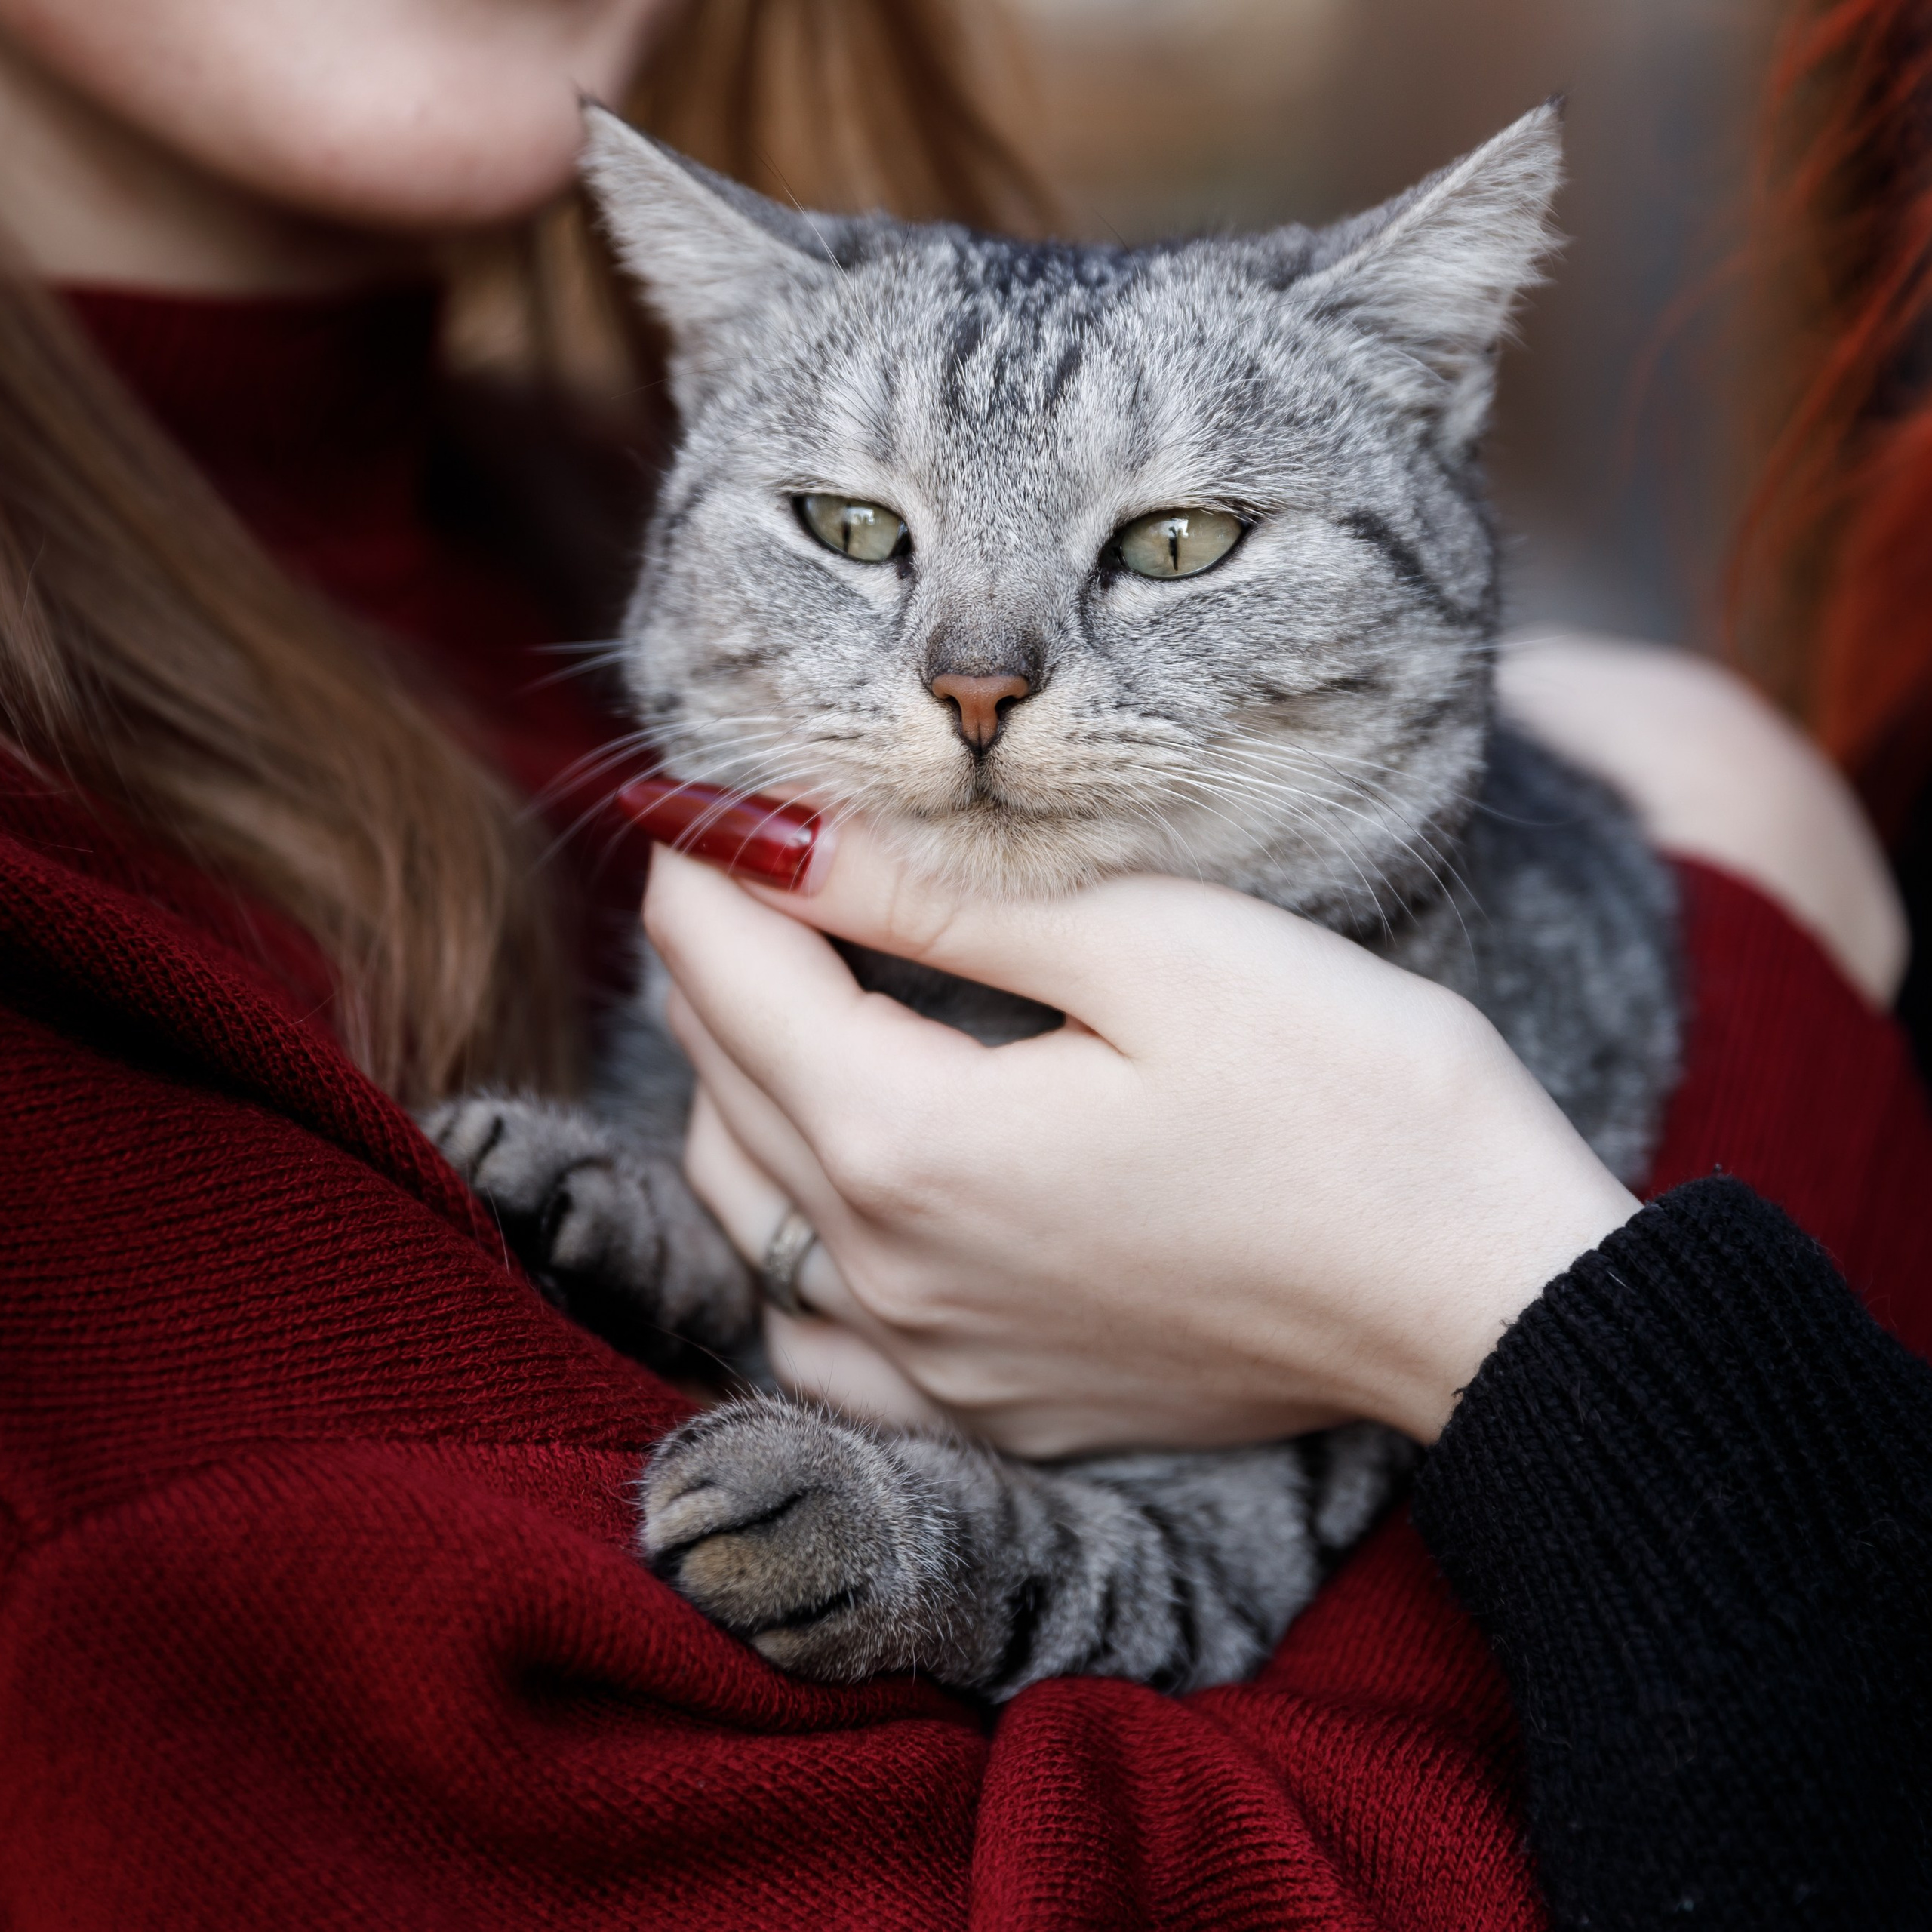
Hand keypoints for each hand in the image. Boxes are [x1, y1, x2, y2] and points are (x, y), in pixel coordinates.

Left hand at [644, 823, 1638, 1451]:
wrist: (1486, 1295)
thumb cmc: (1355, 1096)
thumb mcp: (1151, 948)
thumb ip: (933, 895)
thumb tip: (774, 835)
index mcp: (912, 1140)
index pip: (727, 970)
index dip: (703, 858)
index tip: (701, 790)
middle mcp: (889, 1270)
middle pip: (719, 1079)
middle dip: (717, 953)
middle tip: (756, 860)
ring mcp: (934, 1361)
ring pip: (744, 1204)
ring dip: (735, 1084)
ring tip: (790, 991)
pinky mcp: (990, 1408)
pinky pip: (810, 1330)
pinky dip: (787, 1236)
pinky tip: (832, 1186)